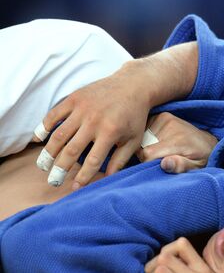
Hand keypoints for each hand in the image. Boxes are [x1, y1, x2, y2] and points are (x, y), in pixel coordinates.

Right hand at [35, 41, 198, 188]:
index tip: (75, 188)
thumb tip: (108, 179)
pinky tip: (39, 139)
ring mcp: (82, 108)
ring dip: (49, 152)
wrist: (132, 85)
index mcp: (110, 132)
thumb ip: (120, 160)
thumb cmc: (134, 116)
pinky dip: (44, 126)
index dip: (83, 176)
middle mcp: (94, 121)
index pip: (93, 160)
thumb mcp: (133, 139)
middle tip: (53, 181)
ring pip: (59, 134)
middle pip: (72, 150)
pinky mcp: (74, 98)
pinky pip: (54, 114)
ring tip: (43, 166)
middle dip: (61, 168)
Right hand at [136, 112, 217, 172]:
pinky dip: (147, 138)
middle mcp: (170, 125)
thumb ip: (181, 166)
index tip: (160, 165)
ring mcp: (164, 118)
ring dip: (147, 146)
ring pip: (141, 138)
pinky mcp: (161, 116)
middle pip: (143, 146)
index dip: (149, 163)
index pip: (148, 154)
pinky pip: (144, 130)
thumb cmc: (201, 159)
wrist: (206, 142)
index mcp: (178, 140)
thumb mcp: (196, 167)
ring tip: (163, 150)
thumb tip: (165, 164)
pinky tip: (159, 142)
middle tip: (164, 157)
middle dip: (148, 156)